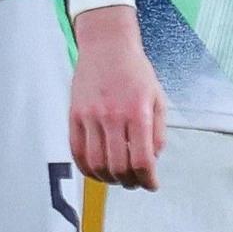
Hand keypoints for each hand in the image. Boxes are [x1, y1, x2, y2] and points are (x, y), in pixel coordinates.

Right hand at [70, 4, 168, 189]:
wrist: (106, 46)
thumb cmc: (135, 71)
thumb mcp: (158, 99)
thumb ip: (158, 132)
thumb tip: (152, 160)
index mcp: (138, 113)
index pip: (141, 159)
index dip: (147, 180)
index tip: (151, 184)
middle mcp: (113, 117)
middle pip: (118, 166)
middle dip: (129, 182)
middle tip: (135, 182)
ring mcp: (90, 117)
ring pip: (96, 163)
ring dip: (108, 178)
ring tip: (116, 178)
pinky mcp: (74, 115)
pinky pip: (76, 151)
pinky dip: (86, 167)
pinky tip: (96, 170)